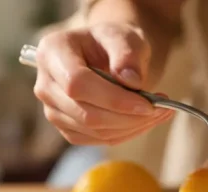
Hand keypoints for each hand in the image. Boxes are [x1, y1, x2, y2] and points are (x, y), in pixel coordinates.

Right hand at [33, 22, 173, 145]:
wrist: (105, 54)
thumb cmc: (112, 42)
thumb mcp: (124, 36)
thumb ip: (127, 53)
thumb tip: (131, 81)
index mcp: (52, 52)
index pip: (77, 84)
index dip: (114, 100)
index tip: (148, 105)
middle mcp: (45, 84)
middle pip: (86, 113)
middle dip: (129, 117)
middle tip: (162, 110)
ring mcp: (53, 109)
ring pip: (94, 131)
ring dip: (133, 127)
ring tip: (160, 113)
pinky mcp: (67, 127)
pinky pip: (98, 139)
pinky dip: (127, 133)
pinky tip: (145, 120)